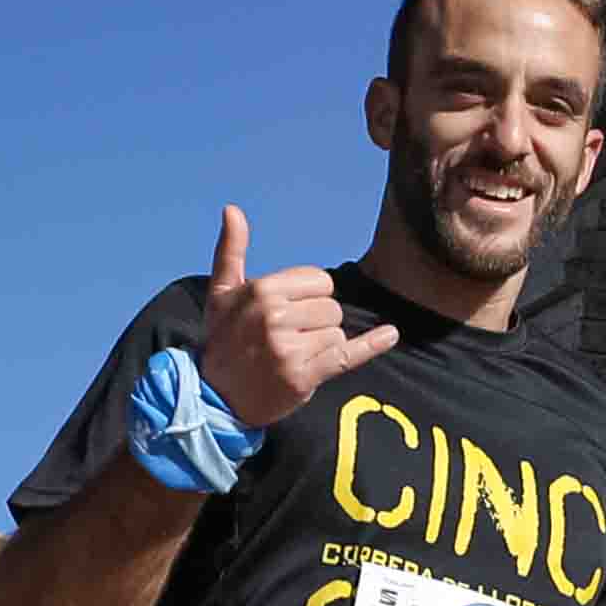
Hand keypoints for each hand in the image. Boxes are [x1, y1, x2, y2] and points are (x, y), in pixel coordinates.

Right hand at [203, 203, 397, 430]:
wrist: (216, 395)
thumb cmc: (222, 340)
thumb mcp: (220, 292)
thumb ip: (231, 250)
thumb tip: (233, 210)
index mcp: (261, 291)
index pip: (319, 281)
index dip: (311, 296)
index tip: (290, 311)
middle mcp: (275, 317)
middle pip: (332, 307)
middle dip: (318, 321)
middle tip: (289, 337)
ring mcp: (289, 348)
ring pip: (338, 332)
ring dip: (323, 344)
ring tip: (294, 354)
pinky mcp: (303, 377)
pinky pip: (347, 355)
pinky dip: (371, 345)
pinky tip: (389, 334)